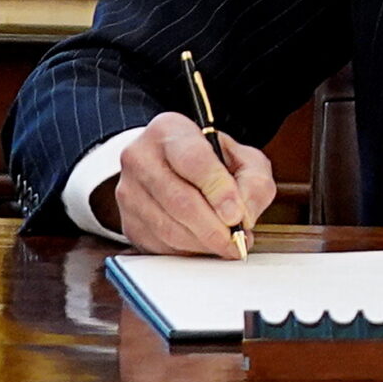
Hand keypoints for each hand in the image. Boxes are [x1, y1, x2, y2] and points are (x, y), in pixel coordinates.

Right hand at [106, 112, 275, 257]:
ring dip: (204, 242)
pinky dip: (188, 251)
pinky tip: (206, 245)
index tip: (237, 214)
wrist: (173, 167)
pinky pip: (159, 244)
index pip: (193, 160)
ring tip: (227, 244)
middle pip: (179, 200)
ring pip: (169, 227)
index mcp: (170, 130)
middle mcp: (141, 157)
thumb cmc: (211, 161)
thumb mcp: (243, 158)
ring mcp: (129, 191)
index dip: (218, 191)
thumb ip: (254, 181)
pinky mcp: (128, 221)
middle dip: (214, 227)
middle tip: (237, 240)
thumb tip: (244, 216)